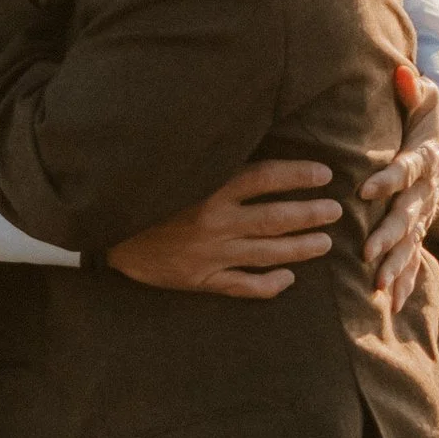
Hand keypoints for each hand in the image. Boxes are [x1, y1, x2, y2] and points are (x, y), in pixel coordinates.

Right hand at [107, 159, 340, 301]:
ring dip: (300, 249)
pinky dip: (267, 285)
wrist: (101, 231)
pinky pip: (241, 287)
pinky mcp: (200, 279)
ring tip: (324, 243)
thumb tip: (250, 150)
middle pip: (275, 218)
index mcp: (209, 189)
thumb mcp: (177, 170)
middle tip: (336, 211)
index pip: (265, 177)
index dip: (299, 175)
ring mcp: (209, 253)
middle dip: (311, 214)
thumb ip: (213, 163)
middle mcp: (214, 221)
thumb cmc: (142, 194)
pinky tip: (287, 280)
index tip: (325, 173)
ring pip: (267, 253)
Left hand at [361, 67, 438, 313]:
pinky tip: (392, 305)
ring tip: (377, 287)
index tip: (365, 190)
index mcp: (426, 155)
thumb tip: (402, 73)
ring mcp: (426, 212)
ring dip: (395, 266)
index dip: (389, 178)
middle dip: (388, 234)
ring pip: (412, 242)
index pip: (407, 168)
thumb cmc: (425, 114)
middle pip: (408, 213)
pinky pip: (416, 258)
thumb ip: (411, 88)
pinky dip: (406, 281)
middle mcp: (428, 189)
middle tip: (366, 252)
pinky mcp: (422, 227)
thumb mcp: (422, 97)